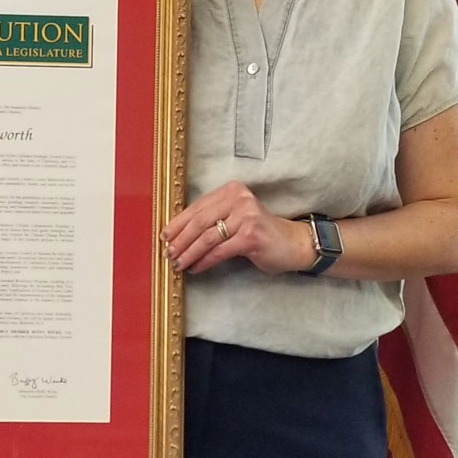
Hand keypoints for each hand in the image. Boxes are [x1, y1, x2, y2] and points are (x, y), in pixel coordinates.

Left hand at [162, 180, 314, 275]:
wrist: (293, 243)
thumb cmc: (260, 232)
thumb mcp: (235, 218)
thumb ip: (212, 219)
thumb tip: (178, 233)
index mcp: (231, 190)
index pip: (197, 207)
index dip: (177, 223)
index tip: (165, 236)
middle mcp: (238, 198)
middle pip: (199, 221)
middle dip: (180, 240)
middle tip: (168, 252)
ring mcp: (246, 216)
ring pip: (207, 237)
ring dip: (189, 253)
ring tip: (178, 263)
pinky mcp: (250, 236)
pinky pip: (219, 251)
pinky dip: (204, 261)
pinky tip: (195, 268)